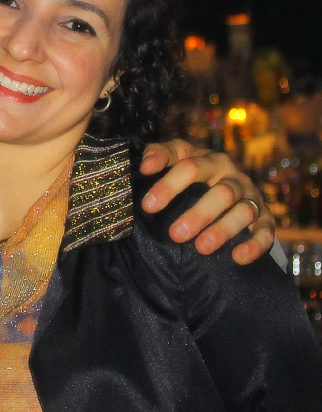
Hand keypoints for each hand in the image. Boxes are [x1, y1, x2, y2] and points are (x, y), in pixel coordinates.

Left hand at [139, 139, 274, 264]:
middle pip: (222, 194)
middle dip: (199, 214)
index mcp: (211, 160)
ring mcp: (252, 197)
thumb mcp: (178, 155)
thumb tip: (145, 166)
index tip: (148, 206)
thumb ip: (159, 154)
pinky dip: (255, 245)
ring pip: (243, 212)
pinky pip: (266, 232)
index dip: (169, 186)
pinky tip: (237, 257)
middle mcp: (235, 178)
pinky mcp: (265, 218)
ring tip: (201, 248)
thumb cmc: (195, 167)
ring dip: (223, 231)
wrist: (229, 178)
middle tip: (175, 234)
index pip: (190, 168)